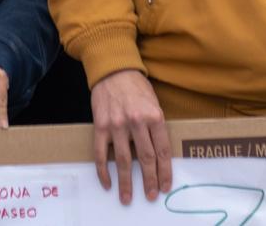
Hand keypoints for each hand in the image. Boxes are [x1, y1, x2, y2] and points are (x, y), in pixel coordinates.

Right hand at [91, 68, 170, 204]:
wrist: (113, 70)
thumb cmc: (136, 86)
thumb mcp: (154, 103)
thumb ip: (156, 127)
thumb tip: (159, 154)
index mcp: (154, 116)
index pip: (162, 151)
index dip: (165, 172)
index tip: (165, 186)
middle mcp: (136, 121)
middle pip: (146, 159)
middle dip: (149, 180)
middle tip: (150, 195)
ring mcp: (117, 125)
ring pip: (124, 161)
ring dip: (126, 182)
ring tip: (127, 197)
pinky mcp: (100, 126)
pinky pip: (101, 154)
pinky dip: (104, 171)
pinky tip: (107, 182)